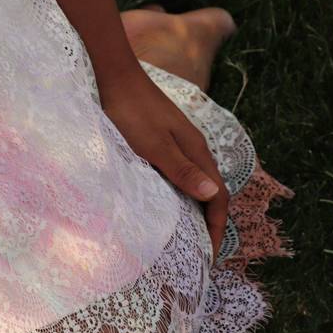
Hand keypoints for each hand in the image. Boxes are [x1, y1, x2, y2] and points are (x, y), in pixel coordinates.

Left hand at [99, 68, 228, 260]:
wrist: (114, 76)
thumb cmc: (131, 112)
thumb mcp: (155, 146)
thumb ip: (182, 171)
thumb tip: (212, 195)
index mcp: (197, 151)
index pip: (218, 197)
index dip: (216, 228)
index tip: (208, 256)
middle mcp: (194, 149)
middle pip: (211, 192)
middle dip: (209, 224)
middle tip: (198, 253)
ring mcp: (179, 144)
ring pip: (195, 184)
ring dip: (194, 210)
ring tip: (184, 237)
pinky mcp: (163, 141)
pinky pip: (179, 175)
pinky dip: (179, 195)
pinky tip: (165, 205)